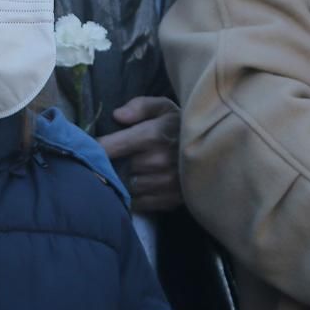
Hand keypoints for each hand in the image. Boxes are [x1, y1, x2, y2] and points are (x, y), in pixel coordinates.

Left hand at [97, 96, 182, 212]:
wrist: (219, 149)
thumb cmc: (183, 125)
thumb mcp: (164, 107)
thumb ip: (140, 106)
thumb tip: (117, 116)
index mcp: (152, 135)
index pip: (109, 147)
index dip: (95, 149)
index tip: (89, 149)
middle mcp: (157, 161)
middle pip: (118, 169)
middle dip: (114, 165)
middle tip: (114, 161)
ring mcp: (165, 183)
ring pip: (128, 187)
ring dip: (125, 182)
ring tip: (128, 173)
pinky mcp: (171, 200)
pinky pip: (141, 203)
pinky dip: (137, 196)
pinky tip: (141, 186)